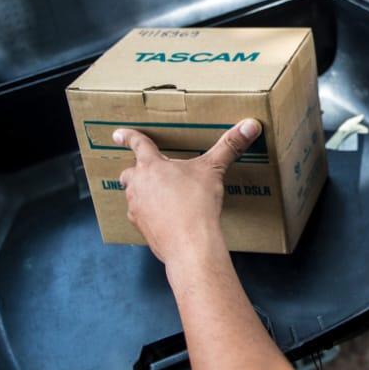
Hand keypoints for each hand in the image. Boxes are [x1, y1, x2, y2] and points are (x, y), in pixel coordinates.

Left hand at [114, 119, 261, 266]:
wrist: (189, 244)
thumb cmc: (197, 204)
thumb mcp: (214, 170)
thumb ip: (230, 145)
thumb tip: (251, 124)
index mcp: (152, 166)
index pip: (138, 144)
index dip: (128, 137)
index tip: (117, 134)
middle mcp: (139, 185)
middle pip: (129, 173)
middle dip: (136, 171)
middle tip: (149, 171)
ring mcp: (137, 208)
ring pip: (132, 195)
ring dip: (142, 193)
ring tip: (160, 195)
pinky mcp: (141, 228)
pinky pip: (140, 217)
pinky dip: (149, 215)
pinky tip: (164, 218)